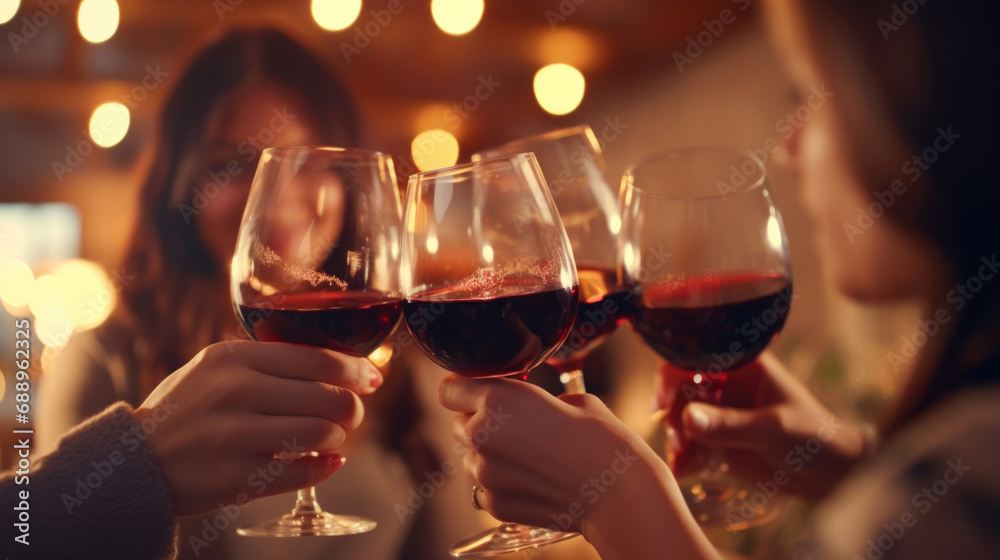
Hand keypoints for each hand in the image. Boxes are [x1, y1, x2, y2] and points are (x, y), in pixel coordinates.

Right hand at [135, 340, 381, 516]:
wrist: (136, 461)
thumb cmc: (187, 408)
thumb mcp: (216, 367)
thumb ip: (269, 360)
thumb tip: (340, 366)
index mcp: (235, 358)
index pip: (319, 359)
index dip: (356, 370)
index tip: (371, 378)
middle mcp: (236, 393)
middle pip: (330, 397)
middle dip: (352, 408)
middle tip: (350, 413)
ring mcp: (236, 437)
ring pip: (322, 433)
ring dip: (336, 437)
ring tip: (328, 437)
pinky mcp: (237, 479)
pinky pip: (305, 471)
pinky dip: (325, 466)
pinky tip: (326, 460)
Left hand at [438, 375, 661, 533]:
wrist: (619, 493)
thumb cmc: (602, 440)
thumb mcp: (571, 400)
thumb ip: (535, 400)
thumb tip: (531, 408)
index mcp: (498, 399)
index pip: (449, 389)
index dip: (464, 391)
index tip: (477, 394)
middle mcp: (482, 434)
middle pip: (459, 424)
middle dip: (480, 424)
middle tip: (515, 430)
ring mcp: (485, 473)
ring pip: (471, 458)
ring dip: (490, 456)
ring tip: (530, 459)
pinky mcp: (494, 503)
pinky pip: (483, 488)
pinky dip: (501, 484)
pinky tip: (533, 482)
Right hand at [655, 352, 866, 498]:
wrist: (830, 475)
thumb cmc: (812, 438)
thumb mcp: (773, 429)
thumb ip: (730, 424)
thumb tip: (687, 418)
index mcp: (741, 365)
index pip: (695, 358)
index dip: (671, 376)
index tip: (661, 404)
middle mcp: (725, 385)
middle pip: (681, 391)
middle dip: (673, 415)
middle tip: (678, 440)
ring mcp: (719, 414)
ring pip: (681, 419)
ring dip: (676, 439)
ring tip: (681, 462)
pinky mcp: (717, 441)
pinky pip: (690, 445)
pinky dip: (683, 458)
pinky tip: (683, 472)